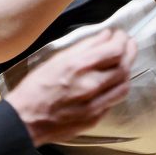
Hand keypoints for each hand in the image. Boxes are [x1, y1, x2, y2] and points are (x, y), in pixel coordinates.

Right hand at [5, 29, 136, 146]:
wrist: (26, 119)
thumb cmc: (35, 88)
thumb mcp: (56, 59)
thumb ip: (84, 47)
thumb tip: (105, 36)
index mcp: (79, 66)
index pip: (115, 50)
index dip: (122, 40)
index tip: (119, 35)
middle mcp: (90, 85)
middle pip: (124, 66)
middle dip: (129, 51)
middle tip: (128, 44)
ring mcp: (95, 104)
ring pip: (124, 85)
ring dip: (127, 71)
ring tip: (123, 63)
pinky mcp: (94, 118)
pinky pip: (113, 101)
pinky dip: (116, 88)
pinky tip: (112, 82)